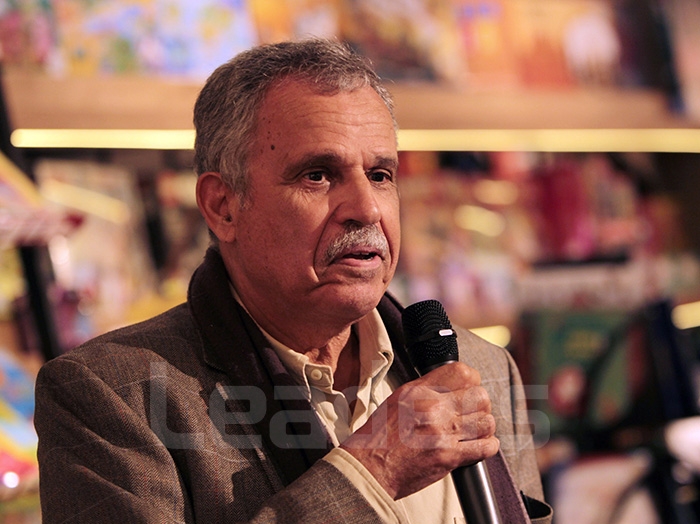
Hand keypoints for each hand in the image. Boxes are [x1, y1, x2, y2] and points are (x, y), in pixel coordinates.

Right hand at [341, 362, 498, 499]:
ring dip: (483, 427)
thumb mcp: (397, 400)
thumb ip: (424, 389)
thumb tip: (448, 384)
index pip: (462, 372)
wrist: (370, 469)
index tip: (469, 389)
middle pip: (480, 396)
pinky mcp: (449, 457)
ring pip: (486, 421)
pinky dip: (486, 447)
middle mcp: (432, 408)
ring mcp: (442, 433)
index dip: (472, 381)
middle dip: (480, 404)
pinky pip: (486, 447)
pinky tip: (476, 446)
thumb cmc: (379, 437)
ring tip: (473, 431)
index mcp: (418, 391)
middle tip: (471, 413)